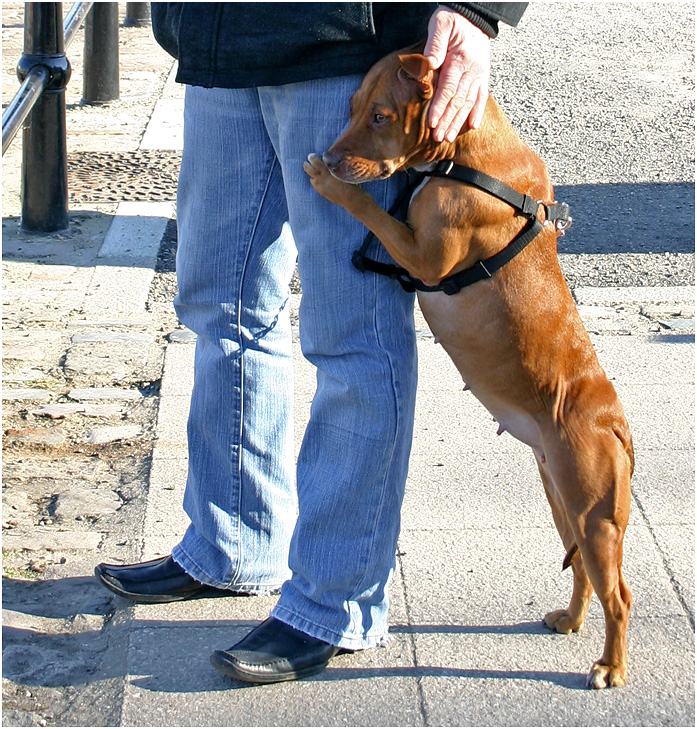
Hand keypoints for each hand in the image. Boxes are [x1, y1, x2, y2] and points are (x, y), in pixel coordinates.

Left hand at [424, 5, 490, 140]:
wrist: (474, 16)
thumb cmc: (453, 20)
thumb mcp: (441, 23)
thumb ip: (435, 44)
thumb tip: (430, 64)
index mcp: (460, 60)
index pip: (449, 88)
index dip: (440, 107)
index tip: (432, 122)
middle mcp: (472, 70)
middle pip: (458, 101)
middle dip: (447, 121)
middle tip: (438, 137)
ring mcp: (479, 75)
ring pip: (468, 103)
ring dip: (458, 122)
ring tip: (448, 137)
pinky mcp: (483, 77)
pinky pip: (482, 97)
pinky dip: (478, 112)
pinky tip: (473, 126)